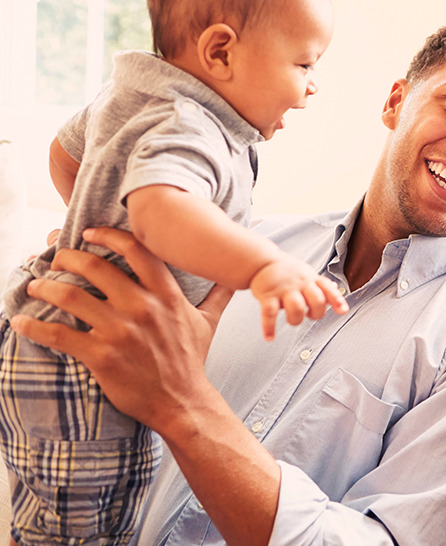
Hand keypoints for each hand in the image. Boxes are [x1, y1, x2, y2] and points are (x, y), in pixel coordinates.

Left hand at [9, 227, 232, 432]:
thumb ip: (218, 296)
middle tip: (54, 259)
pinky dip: (34, 326)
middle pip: (96, 267)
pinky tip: (20, 322)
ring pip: (72, 297)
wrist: (183, 402)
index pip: (136, 250)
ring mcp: (121, 331)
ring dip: (46, 287)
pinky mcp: (101, 356)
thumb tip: (235, 279)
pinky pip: (60, 334)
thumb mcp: (209, 323)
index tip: (88, 233)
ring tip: (35, 286)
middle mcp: (143, 307)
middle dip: (68, 258)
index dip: (108, 235)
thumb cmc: (193, 362)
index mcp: (166, 295)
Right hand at [249, 253, 348, 340]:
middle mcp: (299, 284)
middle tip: (310, 315)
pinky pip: (269, 313)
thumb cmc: (288, 272)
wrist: (261, 262)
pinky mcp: (267, 296)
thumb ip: (320, 284)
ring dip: (296, 320)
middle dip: (317, 313)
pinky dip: (269, 328)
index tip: (343, 311)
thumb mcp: (306, 274)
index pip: (327, 288)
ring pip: (297, 308)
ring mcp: (283, 290)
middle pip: (317, 300)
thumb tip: (337, 289)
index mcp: (310, 279)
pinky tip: (270, 337)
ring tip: (292, 320)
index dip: (337, 300)